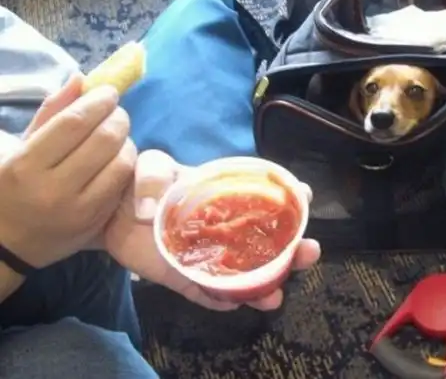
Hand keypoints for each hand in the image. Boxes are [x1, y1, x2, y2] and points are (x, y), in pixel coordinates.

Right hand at [0, 74, 136, 268]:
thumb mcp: (20, 147)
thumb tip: (81, 79)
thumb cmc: (10, 187)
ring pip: (121, 164)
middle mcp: (53, 189)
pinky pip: (123, 186)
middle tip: (116, 112)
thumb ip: (52, 113)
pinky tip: (118, 159)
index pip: (74, 123)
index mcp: (26, 165)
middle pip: (104, 141)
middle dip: (118, 119)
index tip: (108, 92)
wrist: (4, 244)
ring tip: (117, 136)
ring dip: (126, 142)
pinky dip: (127, 167)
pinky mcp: (96, 224)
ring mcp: (78, 210)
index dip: (98, 102)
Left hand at [103, 150, 320, 310]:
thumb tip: (149, 211)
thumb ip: (151, 175)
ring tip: (275, 296)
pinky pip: (207, 294)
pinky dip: (221, 302)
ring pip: (246, 274)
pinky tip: (236, 307)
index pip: (267, 196)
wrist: (109, 214)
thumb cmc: (138, 182)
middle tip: (309, 252)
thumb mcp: (148, 166)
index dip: (291, 197)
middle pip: (268, 241)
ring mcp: (207, 256)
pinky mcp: (184, 278)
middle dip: (293, 249)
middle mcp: (225, 228)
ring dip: (266, 285)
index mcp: (225, 196)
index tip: (305, 199)